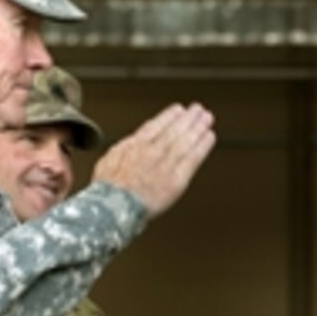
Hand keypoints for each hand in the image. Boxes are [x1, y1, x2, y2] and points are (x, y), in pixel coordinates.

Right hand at [93, 103, 215, 217]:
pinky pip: (193, 157)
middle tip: (198, 110)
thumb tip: (125, 148)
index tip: (178, 110)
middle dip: (188, 118)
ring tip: (207, 118)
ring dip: (198, 127)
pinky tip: (209, 137)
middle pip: (174, 130)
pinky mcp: (177, 178)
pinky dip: (203, 145)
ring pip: (185, 140)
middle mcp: (152, 151)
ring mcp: (166, 163)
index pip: (156, 125)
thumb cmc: (107, 190)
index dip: (169, 116)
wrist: (114, 205)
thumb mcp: (108, 161)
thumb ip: (122, 151)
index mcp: (135, 145)